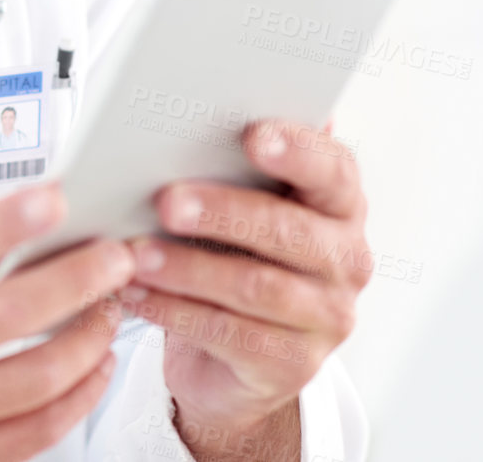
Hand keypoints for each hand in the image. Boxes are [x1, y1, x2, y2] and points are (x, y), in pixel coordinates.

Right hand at [0, 182, 133, 461]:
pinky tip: (98, 368)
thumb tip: (11, 231)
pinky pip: (40, 430)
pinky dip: (81, 396)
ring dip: (89, 339)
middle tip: (113, 258)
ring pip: (38, 377)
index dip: (7, 222)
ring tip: (110, 309)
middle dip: (75, 280)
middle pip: (8, 314)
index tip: (53, 198)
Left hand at [120, 118, 368, 456]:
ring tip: (136, 254)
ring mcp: (327, 318)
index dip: (298, 150)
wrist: (230, 355)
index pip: (333, 170)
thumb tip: (189, 116)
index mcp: (338, 206)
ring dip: (188, 268)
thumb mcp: (236, 208)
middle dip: (223, 212)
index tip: (253, 135)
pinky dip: (175, 312)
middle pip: (289, 230)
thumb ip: (229, 166)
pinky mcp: (295, 366)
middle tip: (166, 201)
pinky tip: (137, 294)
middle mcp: (346, 260)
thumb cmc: (229, 256)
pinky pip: (231, 335)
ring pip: (256, 286)